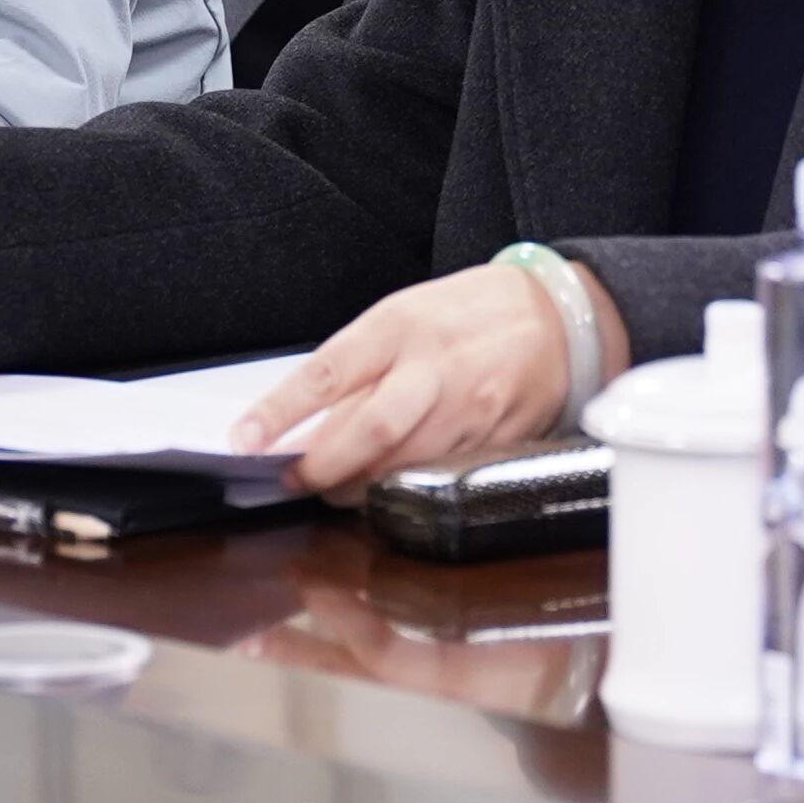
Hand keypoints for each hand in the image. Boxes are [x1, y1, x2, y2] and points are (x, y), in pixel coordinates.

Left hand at [241, 261, 574, 496]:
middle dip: (323, 467)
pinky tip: (389, 488)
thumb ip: (362, 365)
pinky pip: (440, 475)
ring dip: (359, 487)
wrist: (559, 317)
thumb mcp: (408, 314)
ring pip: (403, 463)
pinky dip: (406, 488)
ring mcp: (468, 406)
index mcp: (399, 324)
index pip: (327, 372)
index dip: (280, 412)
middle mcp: (433, 366)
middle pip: (369, 430)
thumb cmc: (471, 314)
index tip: (244, 440)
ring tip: (336, 489)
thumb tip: (309, 421)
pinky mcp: (495, 438)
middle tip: (294, 481)